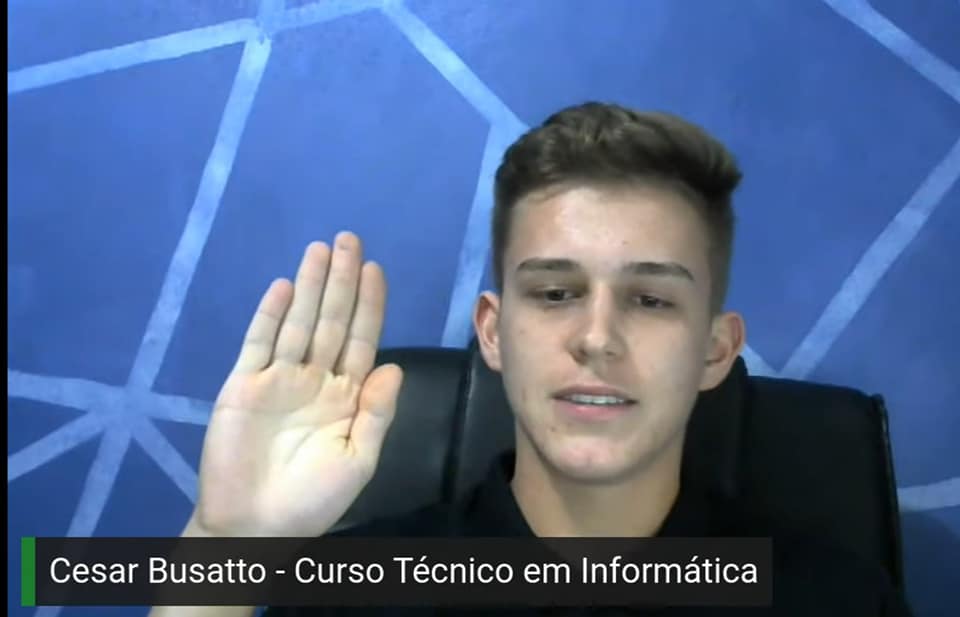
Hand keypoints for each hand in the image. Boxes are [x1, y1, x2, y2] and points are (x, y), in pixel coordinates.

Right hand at [189, 232, 402, 536]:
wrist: (255, 527)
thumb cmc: (313, 499)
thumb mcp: (358, 459)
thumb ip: (376, 413)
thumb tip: (394, 366)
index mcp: (346, 396)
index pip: (362, 340)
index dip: (370, 305)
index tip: (377, 270)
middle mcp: (314, 379)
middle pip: (332, 321)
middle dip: (341, 281)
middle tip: (349, 240)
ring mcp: (277, 379)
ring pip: (298, 323)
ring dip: (310, 287)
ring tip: (320, 250)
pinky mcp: (243, 385)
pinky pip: (259, 343)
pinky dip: (271, 315)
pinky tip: (284, 287)